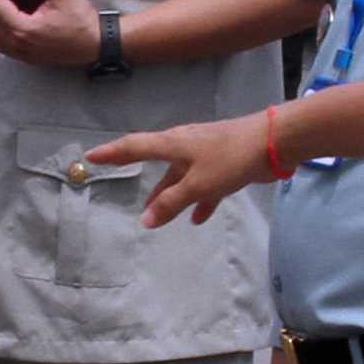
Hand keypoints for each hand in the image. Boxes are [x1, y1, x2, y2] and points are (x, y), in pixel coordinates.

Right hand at [86, 110, 283, 228]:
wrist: (273, 143)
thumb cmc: (229, 159)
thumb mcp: (197, 185)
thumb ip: (170, 203)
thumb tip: (145, 220)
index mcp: (172, 143)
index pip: (133, 146)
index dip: (111, 153)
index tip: (90, 157)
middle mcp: (185, 144)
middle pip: (157, 161)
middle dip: (143, 179)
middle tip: (126, 188)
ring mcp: (205, 152)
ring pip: (181, 175)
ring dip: (171, 194)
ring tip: (160, 215)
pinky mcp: (224, 161)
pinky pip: (204, 182)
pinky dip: (199, 199)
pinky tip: (198, 217)